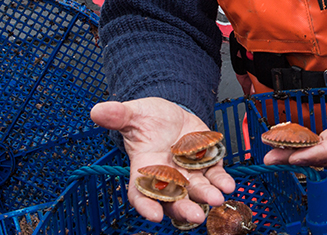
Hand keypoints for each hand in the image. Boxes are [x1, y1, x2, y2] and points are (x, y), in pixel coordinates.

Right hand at [90, 97, 235, 223]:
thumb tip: (97, 110)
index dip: (146, 205)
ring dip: (207, 196)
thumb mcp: (134, 114)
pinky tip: (229, 185)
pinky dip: (222, 181)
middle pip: (174, 199)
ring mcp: (189, 173)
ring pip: (197, 190)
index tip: (153, 215)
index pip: (141, 192)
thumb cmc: (149, 119)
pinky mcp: (207, 164)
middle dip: (184, 208)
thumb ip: (118, 115)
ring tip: (217, 199)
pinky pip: (215, 176)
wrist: (172, 114)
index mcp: (145, 168)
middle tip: (196, 215)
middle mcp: (167, 176)